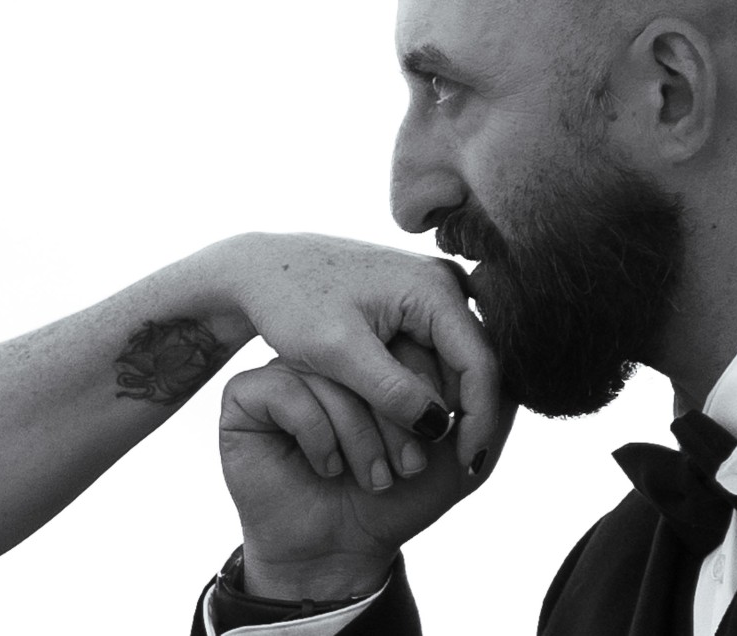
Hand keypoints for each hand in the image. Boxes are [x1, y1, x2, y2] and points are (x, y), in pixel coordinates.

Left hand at [208, 232, 498, 467]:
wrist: (257, 270)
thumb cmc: (289, 302)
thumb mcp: (336, 352)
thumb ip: (389, 389)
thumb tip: (439, 426)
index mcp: (432, 288)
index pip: (480, 362)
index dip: (480, 418)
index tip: (469, 464)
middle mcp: (441, 283)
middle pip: (471, 364)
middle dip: (461, 416)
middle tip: (450, 467)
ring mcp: (427, 293)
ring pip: (450, 363)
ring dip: (439, 407)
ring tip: (421, 452)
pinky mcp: (410, 305)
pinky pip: (430, 355)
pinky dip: (421, 391)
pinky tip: (407, 425)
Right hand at [219, 337, 516, 599]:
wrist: (338, 548)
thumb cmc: (397, 500)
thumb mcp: (459, 454)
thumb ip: (490, 404)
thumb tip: (499, 352)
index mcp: (380, 356)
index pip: (413, 343)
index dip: (433, 391)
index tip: (441, 440)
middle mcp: (332, 355)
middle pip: (371, 355)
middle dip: (399, 421)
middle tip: (405, 467)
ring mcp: (287, 370)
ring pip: (330, 374)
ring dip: (361, 437)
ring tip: (370, 477)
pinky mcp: (248, 393)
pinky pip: (285, 389)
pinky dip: (316, 434)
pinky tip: (325, 465)